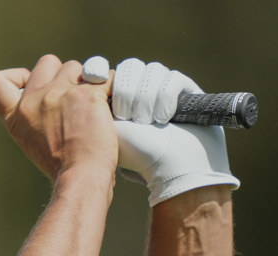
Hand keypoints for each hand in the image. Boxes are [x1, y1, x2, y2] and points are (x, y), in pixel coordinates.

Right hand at [0, 55, 117, 183]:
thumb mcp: (32, 141)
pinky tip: (111, 107)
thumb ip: (34, 117)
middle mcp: (34, 100)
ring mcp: (60, 93)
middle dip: (62, 75)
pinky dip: (112, 89)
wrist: (80, 176)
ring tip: (93, 108)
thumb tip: (47, 101)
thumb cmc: (61, 166)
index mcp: (16, 115)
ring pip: (77, 67)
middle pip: (47, 63)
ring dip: (87, 82)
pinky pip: (106, 77)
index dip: (15, 76)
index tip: (28, 82)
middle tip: (72, 100)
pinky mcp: (88, 93)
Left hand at [106, 57, 239, 205]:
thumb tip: (91, 72)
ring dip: (146, 99)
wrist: (171, 166)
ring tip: (148, 122)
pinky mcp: (186, 89)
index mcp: (119, 99)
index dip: (104, 73)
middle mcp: (141, 91)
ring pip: (151, 70)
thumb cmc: (136, 152)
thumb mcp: (106, 126)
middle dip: (127, 92)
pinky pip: (171, 77)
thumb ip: (94, 99)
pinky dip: (165, 99)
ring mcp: (164, 89)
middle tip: (128, 117)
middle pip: (130, 67)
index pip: (111, 71)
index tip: (95, 80)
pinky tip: (165, 118)